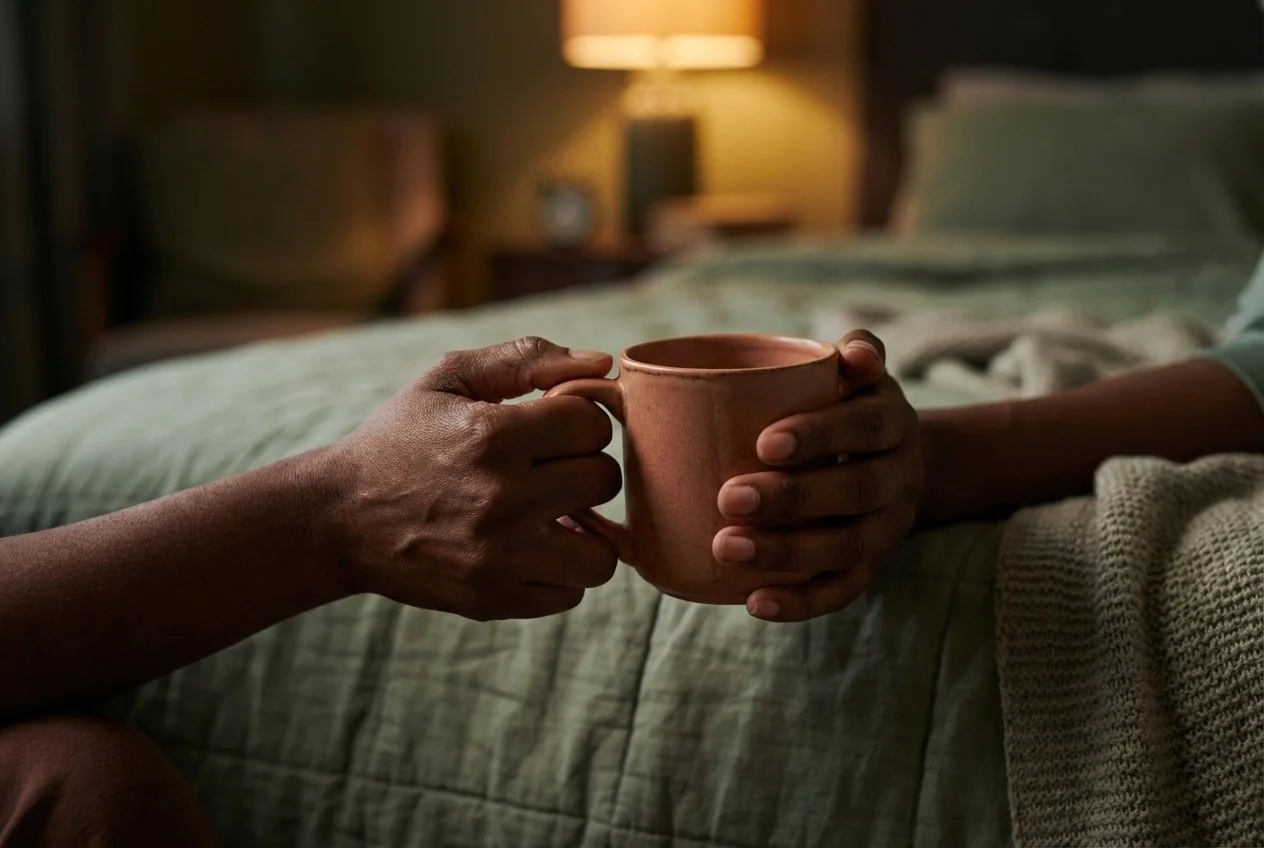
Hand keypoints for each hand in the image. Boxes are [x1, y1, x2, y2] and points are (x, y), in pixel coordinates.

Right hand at [324, 337, 622, 620]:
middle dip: (584, 469)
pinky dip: (559, 574)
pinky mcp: (492, 599)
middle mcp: (502, 497)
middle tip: (551, 471)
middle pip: (604, 480)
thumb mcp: (448, 378)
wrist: (337, 518)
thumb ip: (526, 358)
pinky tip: (531, 550)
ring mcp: (499, 556)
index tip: (550, 429)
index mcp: (493, 435)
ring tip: (554, 518)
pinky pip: (570, 594)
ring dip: (586, 533)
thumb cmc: (400, 439)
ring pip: (602, 554)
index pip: (593, 424)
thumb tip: (602, 364)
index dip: (577, 422)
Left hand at [712, 330, 922, 621]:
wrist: (896, 459)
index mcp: (888, 417)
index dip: (821, 433)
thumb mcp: (836, 370)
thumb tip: (652, 370)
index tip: (764, 442)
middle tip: (729, 497)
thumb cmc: (836, 404)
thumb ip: (772, 356)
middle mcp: (897, 475)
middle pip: (854, 489)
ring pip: (845, 547)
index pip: (864, 424)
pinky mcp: (871, 567)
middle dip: (792, 497)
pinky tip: (753, 603)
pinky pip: (840, 591)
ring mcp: (887, 526)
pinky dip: (800, 601)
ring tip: (727, 547)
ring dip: (786, 552)